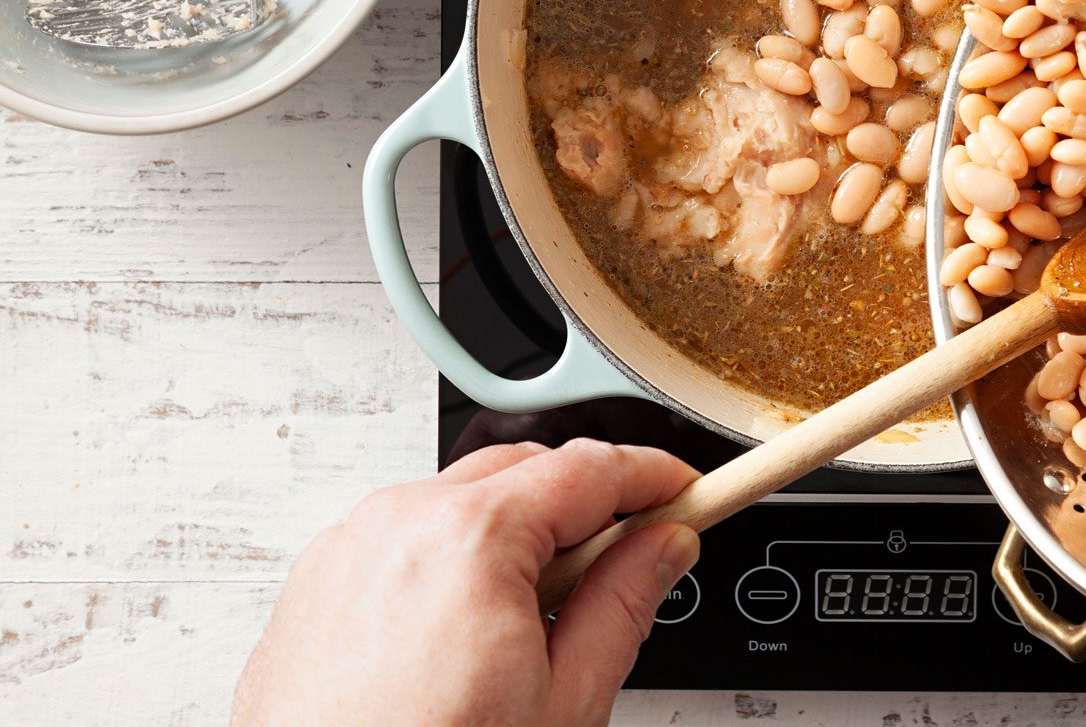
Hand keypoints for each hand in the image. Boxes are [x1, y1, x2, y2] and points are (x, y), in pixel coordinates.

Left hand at [232, 440, 699, 726]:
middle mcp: (399, 523)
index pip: (590, 469)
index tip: (684, 492)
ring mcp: (347, 549)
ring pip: (460, 501)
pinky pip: (402, 539)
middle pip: (523, 470)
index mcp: (471, 540)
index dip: (653, 477)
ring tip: (536, 624)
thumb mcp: (563, 703)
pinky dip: (448, 561)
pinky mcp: (315, 584)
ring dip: (512, 533)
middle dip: (582, 506)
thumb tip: (663, 548)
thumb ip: (623, 604)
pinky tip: (467, 636)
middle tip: (628, 562)